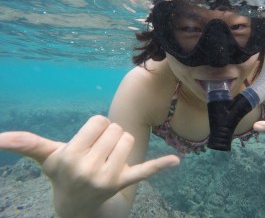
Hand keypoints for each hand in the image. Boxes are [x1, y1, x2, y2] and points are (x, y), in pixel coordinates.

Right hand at [0, 115, 179, 215]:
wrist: (77, 205)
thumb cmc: (62, 174)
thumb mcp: (47, 157)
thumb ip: (25, 144)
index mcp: (72, 157)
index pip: (99, 121)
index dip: (95, 128)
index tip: (88, 141)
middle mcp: (90, 169)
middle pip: (115, 128)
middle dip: (107, 135)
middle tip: (97, 152)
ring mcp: (110, 177)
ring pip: (128, 138)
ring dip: (120, 143)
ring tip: (107, 158)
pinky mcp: (126, 183)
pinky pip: (146, 171)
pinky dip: (160, 165)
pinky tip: (175, 161)